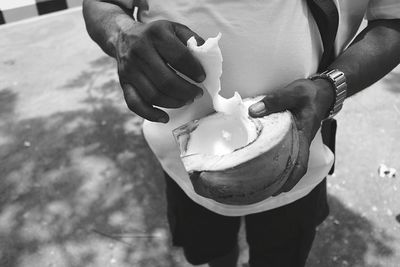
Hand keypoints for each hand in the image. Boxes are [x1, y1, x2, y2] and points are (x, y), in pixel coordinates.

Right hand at [114, 19, 205, 122]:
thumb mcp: (175, 28)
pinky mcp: (124, 83)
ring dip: (174, 102)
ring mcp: (130, 69)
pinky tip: (165, 118)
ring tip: (187, 101)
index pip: (180, 57)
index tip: (202, 78)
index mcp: (156, 35)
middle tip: (197, 94)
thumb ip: (192, 40)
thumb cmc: (156, 35)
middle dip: (187, 91)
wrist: (123, 36)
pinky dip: (151, 114)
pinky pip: (135, 104)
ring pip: (153, 95)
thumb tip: (208, 57)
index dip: (194, 71)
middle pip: (167, 81)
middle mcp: (140, 52)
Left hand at [248, 78, 334, 194]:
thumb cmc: (308, 93)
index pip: (300, 163)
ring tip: (260, 180)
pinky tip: (264, 160)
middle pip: (293, 167)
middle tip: (263, 191)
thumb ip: (275, 100)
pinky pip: (286, 152)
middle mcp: (301, 141)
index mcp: (303, 135)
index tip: (280, 190)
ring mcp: (297, 139)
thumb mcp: (293, 92)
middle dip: (281, 181)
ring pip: (289, 161)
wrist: (321, 91)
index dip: (291, 179)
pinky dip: (277, 159)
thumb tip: (253, 112)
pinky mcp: (293, 136)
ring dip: (278, 172)